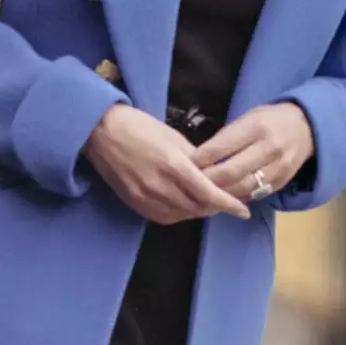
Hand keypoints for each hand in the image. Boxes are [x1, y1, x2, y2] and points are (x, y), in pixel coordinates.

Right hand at [84, 105, 250, 224]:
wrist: (102, 132)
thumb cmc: (140, 127)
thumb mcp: (173, 137)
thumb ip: (195, 158)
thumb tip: (213, 173)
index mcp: (173, 165)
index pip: (208, 193)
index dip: (228, 204)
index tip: (243, 210)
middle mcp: (160, 185)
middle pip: (197, 208)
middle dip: (216, 208)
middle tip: (228, 203)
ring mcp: (145, 197)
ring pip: (182, 215)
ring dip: (198, 212)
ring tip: (209, 204)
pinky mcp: (135, 204)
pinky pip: (164, 217)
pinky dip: (180, 215)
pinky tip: (186, 206)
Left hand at [192, 103, 313, 202]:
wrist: (307, 128)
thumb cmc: (270, 119)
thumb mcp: (248, 117)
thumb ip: (227, 137)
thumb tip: (200, 158)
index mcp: (256, 127)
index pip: (222, 147)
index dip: (201, 158)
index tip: (186, 164)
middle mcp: (268, 148)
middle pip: (231, 172)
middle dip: (207, 180)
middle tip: (190, 183)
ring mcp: (277, 168)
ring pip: (241, 188)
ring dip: (220, 193)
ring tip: (203, 193)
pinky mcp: (281, 182)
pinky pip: (253, 194)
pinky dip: (236, 197)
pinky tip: (224, 196)